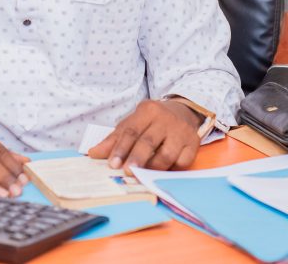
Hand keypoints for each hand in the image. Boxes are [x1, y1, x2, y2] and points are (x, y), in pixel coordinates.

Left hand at [87, 99, 201, 170]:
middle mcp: (165, 119)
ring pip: (166, 154)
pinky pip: (182, 162)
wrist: (183, 111)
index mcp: (147, 111)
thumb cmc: (152, 121)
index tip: (112, 164)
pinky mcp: (193, 143)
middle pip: (148, 141)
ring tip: (142, 176)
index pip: (131, 130)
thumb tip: (93, 154)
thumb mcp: (132, 123)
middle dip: (136, 159)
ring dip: (153, 167)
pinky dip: (171, 170)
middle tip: (127, 172)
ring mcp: (181, 131)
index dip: (120, 148)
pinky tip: (161, 173)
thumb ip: (114, 139)